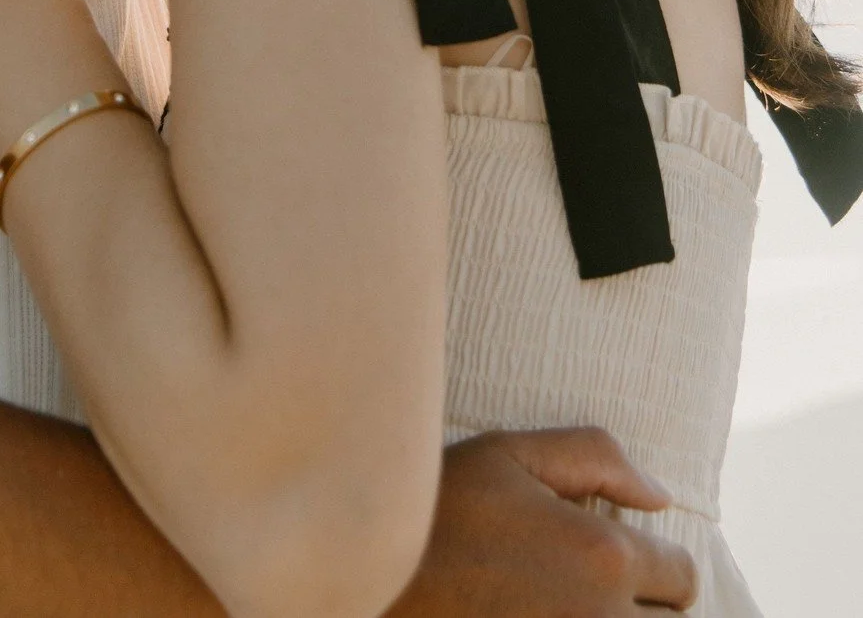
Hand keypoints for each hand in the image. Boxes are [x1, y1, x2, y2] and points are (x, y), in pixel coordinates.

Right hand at [387, 428, 697, 614]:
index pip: (682, 575)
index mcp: (603, 556)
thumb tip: (659, 495)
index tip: (617, 558)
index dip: (656, 562)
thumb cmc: (438, 509)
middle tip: (592, 588)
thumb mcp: (508, 455)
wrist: (376, 582)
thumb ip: (594, 456)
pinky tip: (552, 616)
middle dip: (646, 606)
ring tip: (575, 604)